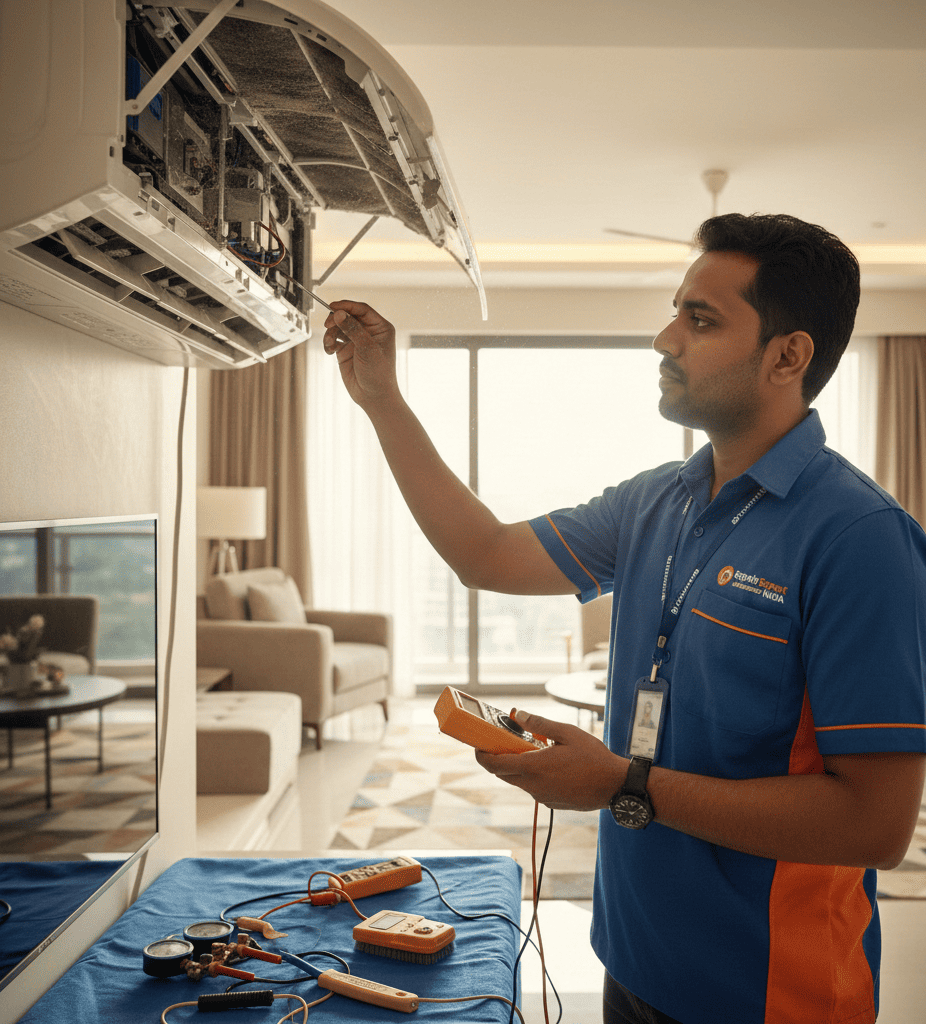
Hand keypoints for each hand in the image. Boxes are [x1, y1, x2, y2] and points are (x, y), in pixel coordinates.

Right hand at [323, 300, 399, 408]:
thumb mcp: (367, 349)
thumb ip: (353, 330)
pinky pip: (333, 338)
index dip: (347, 306)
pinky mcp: (345, 349)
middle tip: (328, 325)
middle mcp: (368, 331)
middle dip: (336, 319)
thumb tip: (339, 314)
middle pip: (348, 315)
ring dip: (331, 332)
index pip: (362, 310)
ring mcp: (356, 340)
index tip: (333, 307)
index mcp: (380, 327)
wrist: (373, 396)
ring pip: (338, 326)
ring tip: (329, 344)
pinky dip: (328, 342)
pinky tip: (329, 350)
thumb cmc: (378, 374)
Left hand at [474, 708, 626, 810]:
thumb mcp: (567, 733)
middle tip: (504, 742)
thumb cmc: (594, 758)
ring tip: (534, 751)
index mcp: (534, 767)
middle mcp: (534, 785)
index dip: (481, 756)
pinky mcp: (552, 803)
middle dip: (499, 759)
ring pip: (520, 781)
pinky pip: (535, 788)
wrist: (615, 786)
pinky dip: (534, 777)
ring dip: (519, 767)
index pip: (495, 765)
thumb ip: (540, 724)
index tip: (477, 747)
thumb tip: (519, 714)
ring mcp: (542, 797)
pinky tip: (552, 766)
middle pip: (504, 774)